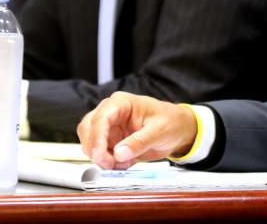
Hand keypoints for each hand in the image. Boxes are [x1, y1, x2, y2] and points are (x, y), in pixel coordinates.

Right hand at [78, 91, 196, 169]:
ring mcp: (109, 128)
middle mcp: (110, 113)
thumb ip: (140, 142)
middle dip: (96, 149)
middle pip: (88, 129)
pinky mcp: (111, 141)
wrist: (178, 130)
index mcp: (121, 103)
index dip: (97, 137)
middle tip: (110, 164)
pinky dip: (109, 162)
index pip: (100, 118)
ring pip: (90, 143)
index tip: (100, 155)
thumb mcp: (160, 131)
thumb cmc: (171, 122)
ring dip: (102, 158)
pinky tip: (126, 162)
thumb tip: (119, 153)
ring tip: (125, 162)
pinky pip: (101, 154)